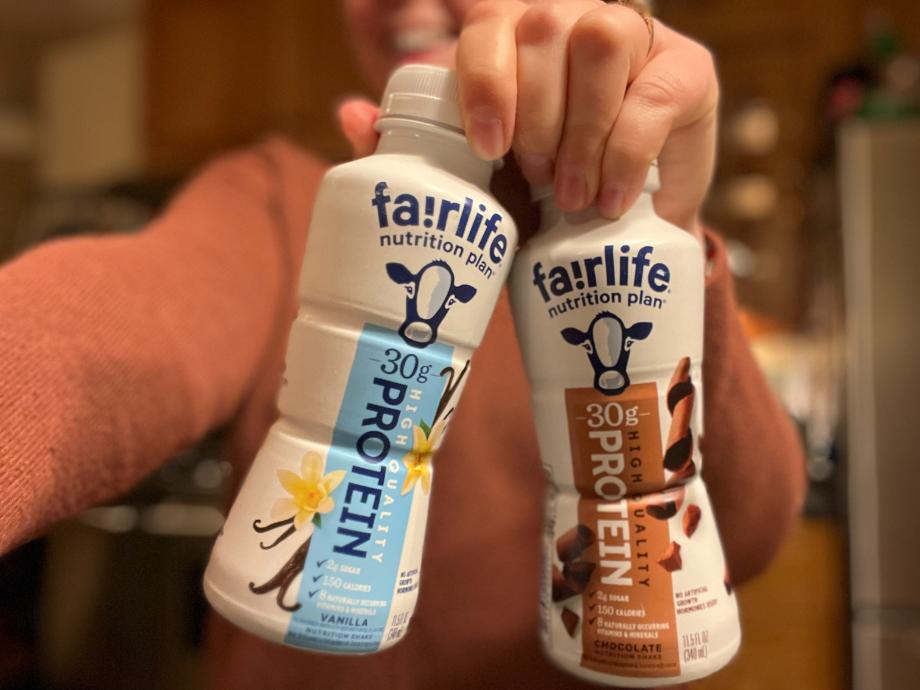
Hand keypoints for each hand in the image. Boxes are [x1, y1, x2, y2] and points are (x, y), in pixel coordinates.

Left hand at [338, 1, 718, 238]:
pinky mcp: (687, 71)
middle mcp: (574, 23)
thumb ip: (419, 147)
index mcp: (518, 38)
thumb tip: (349, 115)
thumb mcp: (482, 180)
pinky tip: (611, 200)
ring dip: (578, 131)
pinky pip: (652, 95)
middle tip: (534, 185)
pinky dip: (625, 153)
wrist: (626, 228)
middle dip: (534, 118)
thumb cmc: (542, 196)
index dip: (484, 80)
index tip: (488, 147)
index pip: (489, 24)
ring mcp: (636, 39)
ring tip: (571, 198)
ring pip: (597, 43)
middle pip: (543, 29)